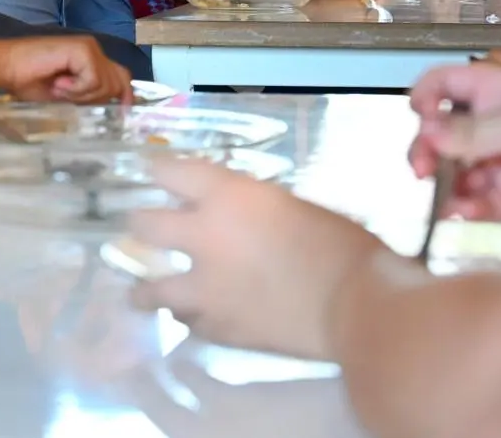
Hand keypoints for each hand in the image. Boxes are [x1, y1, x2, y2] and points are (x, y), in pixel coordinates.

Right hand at [0, 36, 132, 103]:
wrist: (7, 67)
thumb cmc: (29, 82)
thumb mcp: (66, 96)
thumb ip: (87, 96)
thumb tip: (110, 110)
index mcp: (91, 60)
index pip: (121, 77)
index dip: (126, 96)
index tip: (124, 116)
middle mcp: (94, 50)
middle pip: (119, 82)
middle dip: (98, 99)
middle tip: (69, 98)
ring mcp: (89, 48)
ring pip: (106, 84)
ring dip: (83, 95)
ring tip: (60, 90)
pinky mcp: (82, 49)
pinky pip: (94, 79)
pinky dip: (77, 89)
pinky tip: (58, 83)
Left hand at [129, 158, 386, 359]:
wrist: (360, 309)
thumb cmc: (343, 247)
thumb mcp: (294, 207)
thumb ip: (253, 208)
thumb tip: (237, 217)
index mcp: (227, 196)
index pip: (168, 172)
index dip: (158, 171)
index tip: (153, 173)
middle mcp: (203, 237)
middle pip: (144, 224)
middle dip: (140, 224)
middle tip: (141, 228)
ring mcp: (205, 288)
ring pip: (151, 288)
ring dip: (147, 287)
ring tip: (142, 291)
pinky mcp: (218, 329)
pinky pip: (188, 323)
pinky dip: (189, 317)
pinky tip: (193, 316)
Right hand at [410, 63, 500, 220]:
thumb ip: (473, 131)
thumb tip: (427, 134)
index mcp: (495, 93)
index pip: (444, 83)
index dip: (425, 96)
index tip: (420, 116)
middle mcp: (492, 127)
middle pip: (438, 133)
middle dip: (425, 151)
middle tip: (422, 168)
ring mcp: (499, 163)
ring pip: (452, 173)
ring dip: (443, 186)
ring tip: (444, 199)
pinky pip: (478, 203)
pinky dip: (467, 209)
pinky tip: (464, 211)